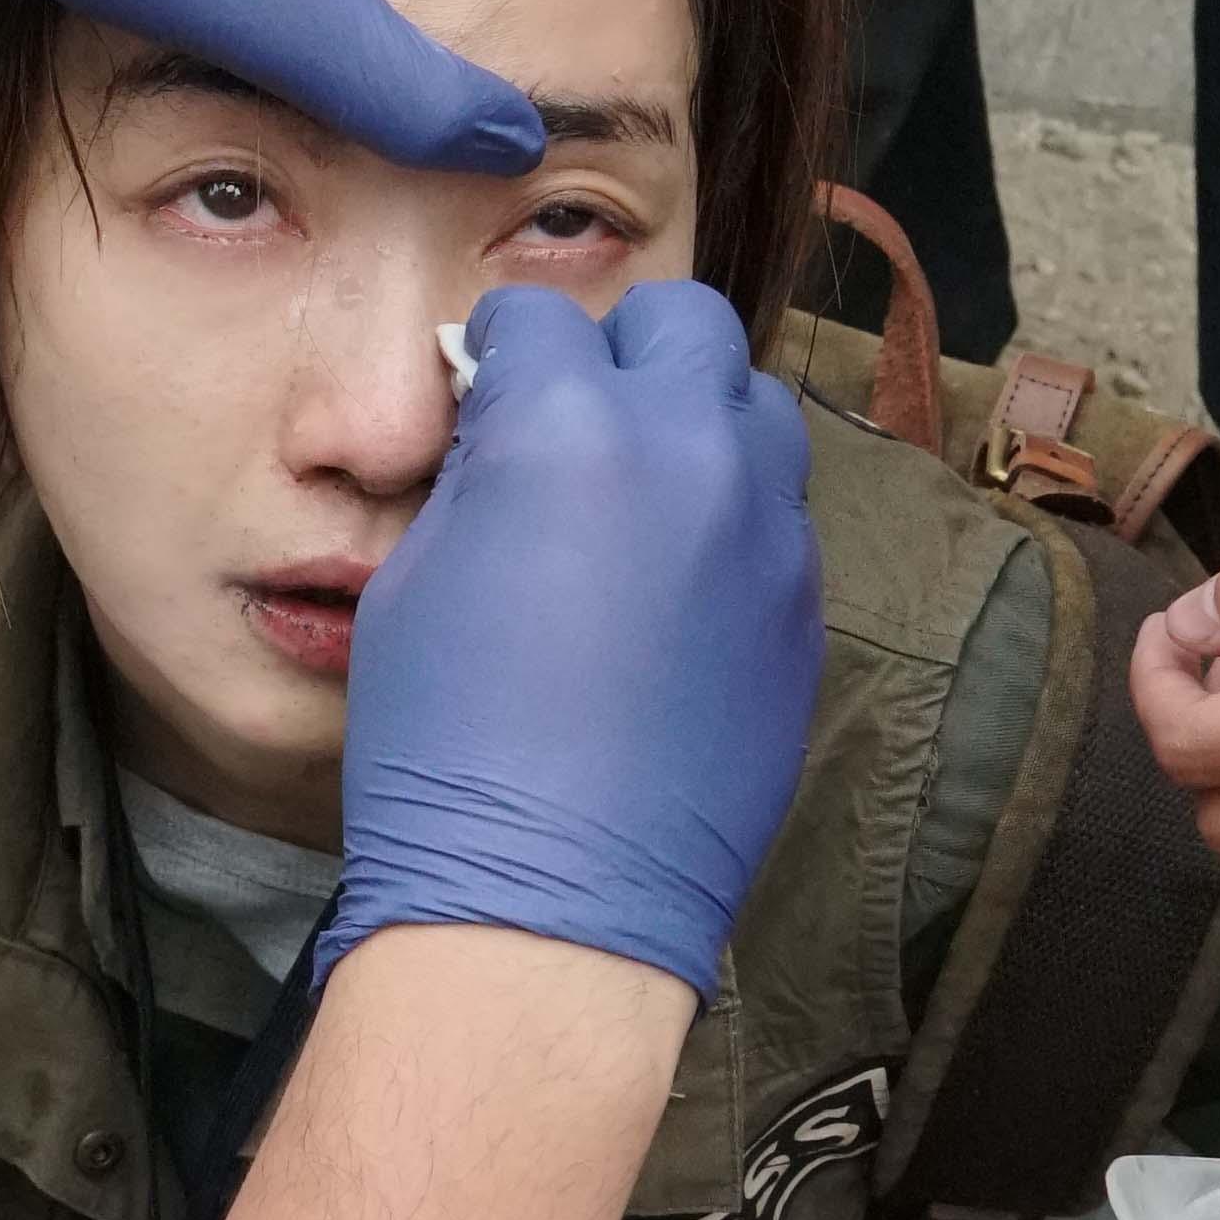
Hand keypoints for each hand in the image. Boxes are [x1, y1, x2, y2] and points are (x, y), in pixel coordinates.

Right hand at [324, 280, 820, 991]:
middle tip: (575, 416)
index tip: (486, 384)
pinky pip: (777, 516)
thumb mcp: (416, 578)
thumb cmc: (448, 748)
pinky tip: (674, 587)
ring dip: (696, 422)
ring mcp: (764, 529)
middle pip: (681, 324)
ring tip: (642, 492)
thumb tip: (506, 436)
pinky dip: (729, 518)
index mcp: (568, 428)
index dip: (500, 350)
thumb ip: (477, 475)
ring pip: (754, 408)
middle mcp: (687, 451)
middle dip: (622, 352)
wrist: (550, 899)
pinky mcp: (803, 607)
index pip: (539, 320)